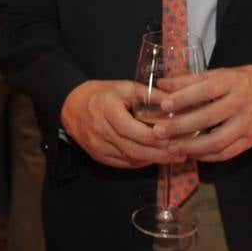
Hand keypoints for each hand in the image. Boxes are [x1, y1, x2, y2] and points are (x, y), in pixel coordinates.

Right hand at [59, 79, 175, 168]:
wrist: (71, 105)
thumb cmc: (101, 94)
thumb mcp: (123, 87)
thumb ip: (148, 94)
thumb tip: (174, 101)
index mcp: (106, 109)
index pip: (131, 129)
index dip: (153, 137)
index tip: (173, 137)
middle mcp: (100, 130)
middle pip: (133, 148)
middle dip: (159, 153)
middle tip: (180, 154)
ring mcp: (97, 145)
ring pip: (129, 159)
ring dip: (153, 160)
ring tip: (172, 157)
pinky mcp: (97, 156)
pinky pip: (123, 163)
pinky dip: (140, 162)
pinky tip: (153, 158)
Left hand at [153, 64, 251, 161]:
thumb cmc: (245, 80)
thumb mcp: (221, 73)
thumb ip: (191, 79)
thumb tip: (162, 84)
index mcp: (232, 82)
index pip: (205, 90)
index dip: (183, 98)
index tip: (163, 105)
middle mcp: (240, 103)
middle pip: (208, 117)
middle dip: (180, 126)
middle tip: (159, 132)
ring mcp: (247, 124)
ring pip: (217, 141)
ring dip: (192, 147)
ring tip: (172, 147)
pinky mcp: (251, 140)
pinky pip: (227, 153)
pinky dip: (208, 157)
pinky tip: (192, 155)